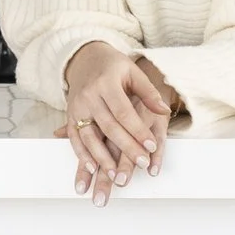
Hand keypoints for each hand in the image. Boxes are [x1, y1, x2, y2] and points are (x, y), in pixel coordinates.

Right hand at [62, 42, 175, 205]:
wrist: (85, 59)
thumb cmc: (114, 68)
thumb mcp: (133, 73)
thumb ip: (148, 92)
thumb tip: (164, 109)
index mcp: (106, 83)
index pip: (124, 111)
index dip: (138, 130)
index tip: (151, 146)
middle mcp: (89, 96)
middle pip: (109, 126)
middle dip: (126, 147)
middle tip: (141, 163)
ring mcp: (77, 107)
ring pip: (89, 136)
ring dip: (102, 158)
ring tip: (115, 175)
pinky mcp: (70, 117)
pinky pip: (74, 139)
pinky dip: (82, 154)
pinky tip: (92, 168)